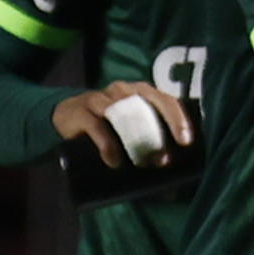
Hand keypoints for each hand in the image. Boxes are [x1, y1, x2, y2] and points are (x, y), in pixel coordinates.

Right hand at [52, 80, 192, 168]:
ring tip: (142, 164)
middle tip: (163, 159)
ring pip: (123, 115)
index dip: (177, 119)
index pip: (165, 100)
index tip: (186, 141)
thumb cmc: (107, 123)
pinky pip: (98, 126)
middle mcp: (123, 90)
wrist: (68, 116)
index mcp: (141, 91)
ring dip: (135, 142)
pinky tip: (114, 161)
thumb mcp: (131, 124)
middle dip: (159, 134)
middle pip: (146, 107)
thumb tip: (168, 161)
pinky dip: (108, 146)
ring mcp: (101, 98)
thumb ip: (149, 133)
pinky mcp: (82, 110)